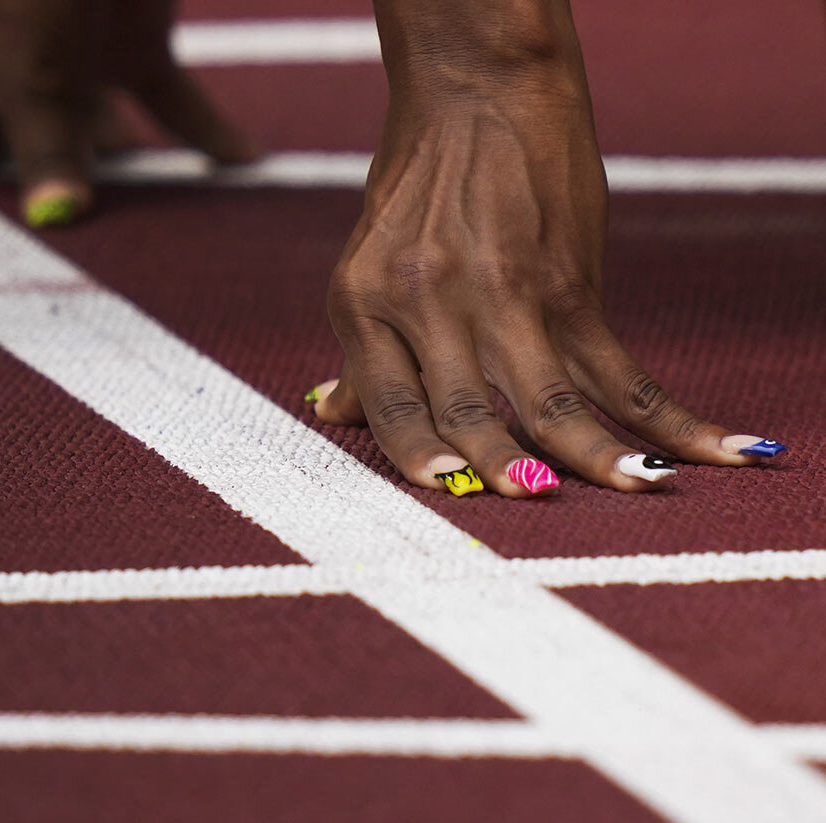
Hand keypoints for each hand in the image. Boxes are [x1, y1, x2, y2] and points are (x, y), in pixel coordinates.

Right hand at [0, 0, 256, 226]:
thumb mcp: (35, 64)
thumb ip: (45, 146)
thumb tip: (54, 222)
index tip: (28, 249)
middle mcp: (3, 59)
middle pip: (30, 149)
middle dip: (66, 190)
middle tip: (107, 253)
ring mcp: (68, 45)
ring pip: (99, 129)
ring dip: (135, 171)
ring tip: (168, 230)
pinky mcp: (132, 31)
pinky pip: (166, 96)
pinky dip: (202, 131)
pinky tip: (243, 163)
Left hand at [312, 3, 784, 495]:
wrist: (476, 96)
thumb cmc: (415, 188)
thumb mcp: (364, 265)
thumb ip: (363, 349)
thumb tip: (334, 413)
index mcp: (366, 305)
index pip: (389, 402)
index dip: (417, 453)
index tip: (447, 490)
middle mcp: (429, 303)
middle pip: (465, 407)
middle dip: (501, 465)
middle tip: (532, 504)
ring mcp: (503, 293)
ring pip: (549, 395)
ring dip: (595, 452)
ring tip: (635, 491)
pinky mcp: (569, 283)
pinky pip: (619, 366)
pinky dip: (665, 415)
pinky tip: (710, 450)